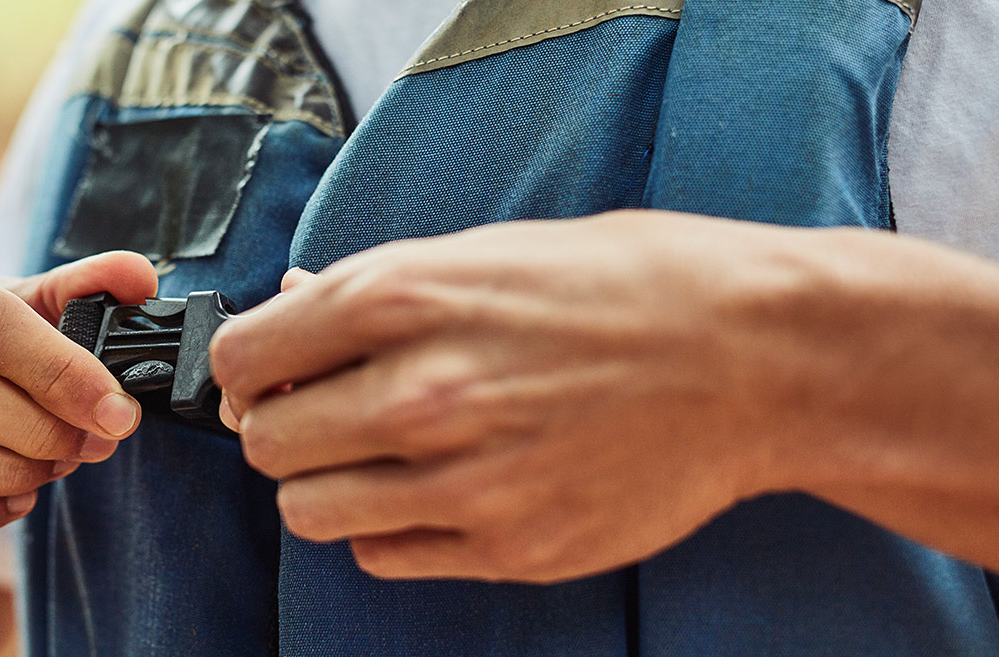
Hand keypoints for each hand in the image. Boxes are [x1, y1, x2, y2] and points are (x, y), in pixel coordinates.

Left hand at [212, 211, 834, 582]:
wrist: (755, 360)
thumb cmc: (628, 287)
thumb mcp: (491, 250)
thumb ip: (378, 286)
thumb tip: (290, 308)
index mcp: (407, 298)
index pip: (243, 356)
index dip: (245, 365)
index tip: (266, 371)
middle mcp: (424, 392)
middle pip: (265, 442)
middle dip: (279, 425)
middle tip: (321, 412)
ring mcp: (465, 480)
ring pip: (309, 511)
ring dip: (325, 482)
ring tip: (374, 454)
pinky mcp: (508, 547)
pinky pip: (383, 554)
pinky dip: (387, 526)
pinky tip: (431, 488)